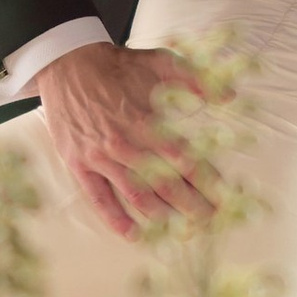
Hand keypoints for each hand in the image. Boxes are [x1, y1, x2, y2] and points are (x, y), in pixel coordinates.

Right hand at [34, 41, 212, 241]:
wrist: (67, 63)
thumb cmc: (117, 64)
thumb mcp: (160, 62)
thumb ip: (196, 79)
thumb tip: (229, 95)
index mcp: (147, 122)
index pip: (184, 161)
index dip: (206, 182)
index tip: (223, 197)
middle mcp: (126, 145)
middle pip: (165, 185)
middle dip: (190, 205)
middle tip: (208, 220)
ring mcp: (100, 157)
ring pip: (136, 196)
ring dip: (161, 216)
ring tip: (180, 231)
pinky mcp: (79, 164)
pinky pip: (98, 198)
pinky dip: (115, 218)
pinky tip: (132, 234)